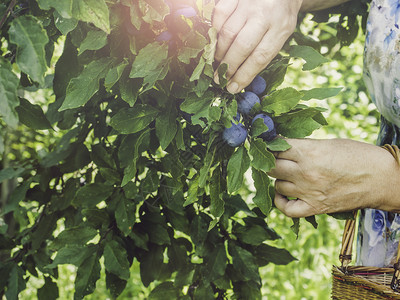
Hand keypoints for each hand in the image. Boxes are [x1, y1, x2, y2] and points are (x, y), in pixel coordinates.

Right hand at [212, 0, 301, 93]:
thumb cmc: (279, 17)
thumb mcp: (280, 35)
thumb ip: (262, 53)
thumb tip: (239, 79)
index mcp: (281, 28)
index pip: (260, 57)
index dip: (244, 76)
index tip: (232, 88)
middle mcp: (265, 15)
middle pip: (242, 46)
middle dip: (228, 67)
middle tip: (219, 79)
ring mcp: (249, 3)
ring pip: (227, 33)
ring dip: (219, 52)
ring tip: (217, 63)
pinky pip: (219, 14)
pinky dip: (215, 30)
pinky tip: (216, 40)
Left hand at [268, 138, 399, 216]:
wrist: (383, 179)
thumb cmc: (359, 156)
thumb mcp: (330, 143)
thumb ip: (305, 146)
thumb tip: (283, 146)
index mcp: (309, 152)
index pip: (277, 147)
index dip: (273, 145)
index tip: (273, 144)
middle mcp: (306, 172)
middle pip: (272, 166)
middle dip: (272, 161)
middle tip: (278, 159)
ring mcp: (309, 192)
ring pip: (277, 185)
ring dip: (279, 179)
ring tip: (287, 175)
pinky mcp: (315, 207)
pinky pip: (286, 209)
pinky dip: (281, 202)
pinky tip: (283, 194)